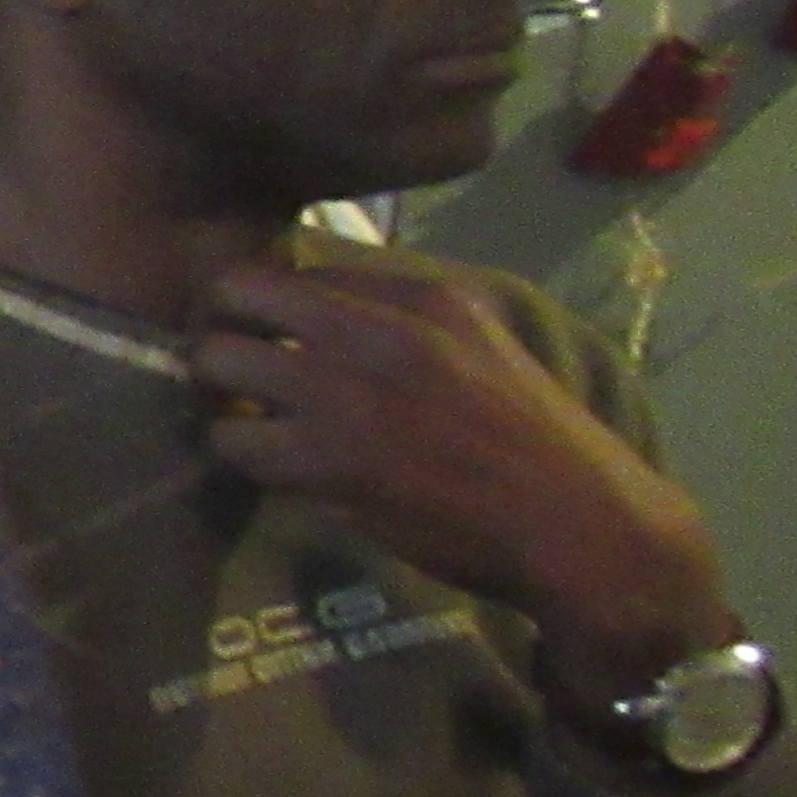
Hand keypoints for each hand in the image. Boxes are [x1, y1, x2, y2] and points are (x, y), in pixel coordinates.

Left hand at [185, 251, 733, 703]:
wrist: (579, 528)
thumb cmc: (533, 439)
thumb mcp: (483, 344)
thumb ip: (407, 315)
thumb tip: (321, 302)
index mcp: (424, 295)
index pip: (297, 268)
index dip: (268, 304)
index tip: (268, 333)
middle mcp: (379, 332)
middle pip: (236, 293)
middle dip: (221, 328)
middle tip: (231, 367)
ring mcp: (348, 395)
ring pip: (218, 363)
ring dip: (219, 392)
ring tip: (243, 414)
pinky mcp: (329, 462)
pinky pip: (235, 440)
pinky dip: (241, 451)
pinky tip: (272, 463)